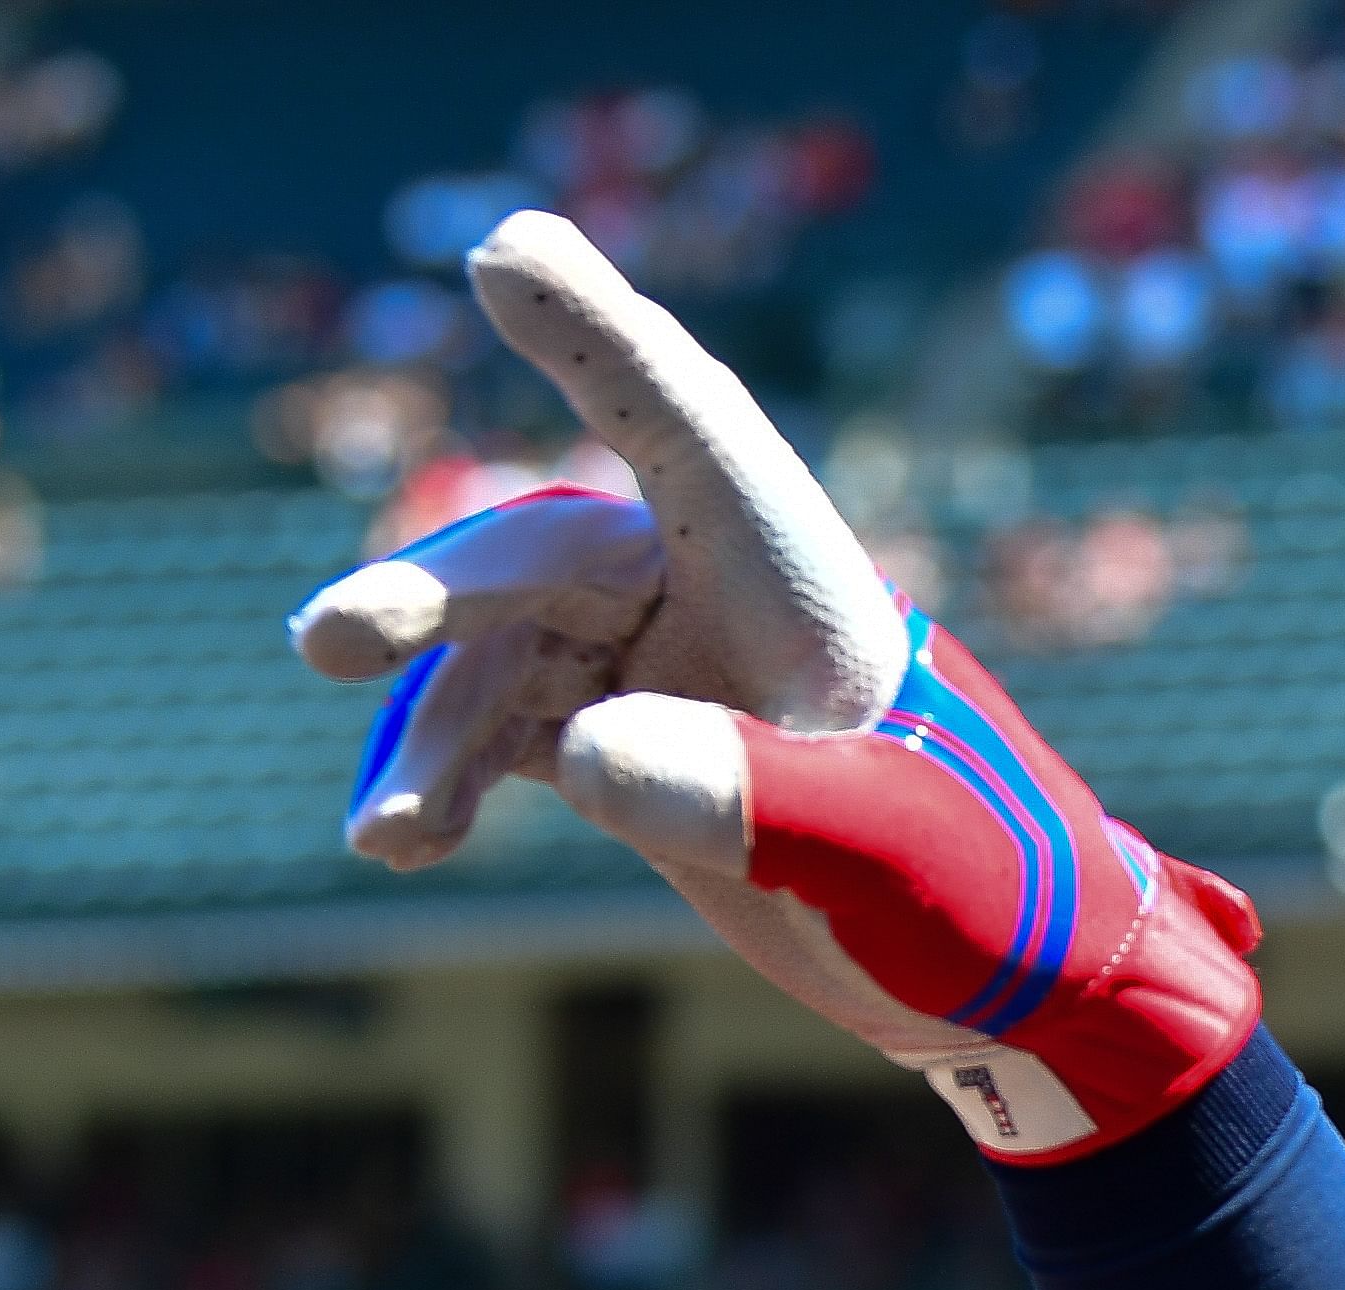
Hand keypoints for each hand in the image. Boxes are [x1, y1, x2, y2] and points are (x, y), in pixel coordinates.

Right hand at [286, 213, 1261, 1162]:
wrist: (1014, 986)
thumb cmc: (984, 887)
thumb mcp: (883, 847)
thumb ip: (747, 793)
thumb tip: (583, 755)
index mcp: (798, 574)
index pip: (687, 424)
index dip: (598, 336)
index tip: (507, 249)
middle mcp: (714, 597)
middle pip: (543, 561)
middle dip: (433, 596)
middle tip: (330, 644)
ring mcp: (660, 670)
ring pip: (500, 663)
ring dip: (431, 734)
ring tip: (385, 837)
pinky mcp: (630, 754)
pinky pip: (504, 737)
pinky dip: (446, 783)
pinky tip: (396, 842)